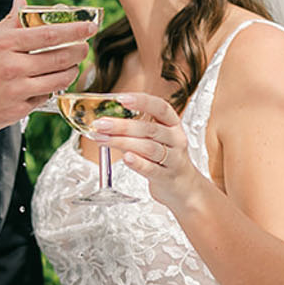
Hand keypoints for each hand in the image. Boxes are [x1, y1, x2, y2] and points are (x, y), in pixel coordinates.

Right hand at [0, 0, 94, 144]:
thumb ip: (8, 22)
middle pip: (61, 57)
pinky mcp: (18, 111)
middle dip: (79, 51)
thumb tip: (22, 2)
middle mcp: (13, 67)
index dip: (75, 30)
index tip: (89, 26)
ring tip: (70, 66)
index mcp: (5, 44)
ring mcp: (16, 90)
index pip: (50, 33)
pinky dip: (50, 90)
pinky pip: (45, 98)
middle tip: (84, 47)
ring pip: (58, 79)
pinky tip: (47, 84)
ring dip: (70, 72)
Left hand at [91, 90, 200, 207]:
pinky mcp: (166, 176)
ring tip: (103, 139)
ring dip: (122, 142)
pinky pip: (151, 168)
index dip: (142, 101)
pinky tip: (126, 158)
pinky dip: (137, 163)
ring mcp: (173, 158)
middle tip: (101, 124)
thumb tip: (106, 122)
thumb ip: (134, 130)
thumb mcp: (156, 139)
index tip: (122, 99)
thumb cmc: (164, 157)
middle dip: (122, 125)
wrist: (183, 185)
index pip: (160, 107)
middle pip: (149, 128)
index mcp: (173, 124)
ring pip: (148, 147)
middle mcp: (175, 139)